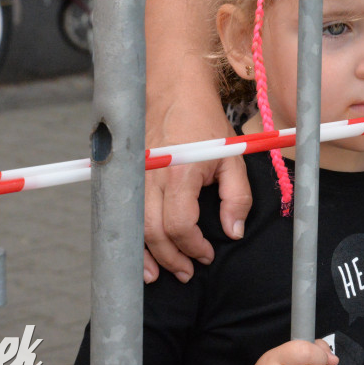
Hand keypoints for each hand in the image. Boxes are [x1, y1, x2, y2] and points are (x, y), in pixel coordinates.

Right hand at [143, 87, 251, 283]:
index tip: (207, 254)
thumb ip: (236, 197)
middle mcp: (151, 176)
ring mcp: (135, 175)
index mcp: (180, 172)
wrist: (175, 90)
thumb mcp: (232, 158)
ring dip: (148, 255)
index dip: (194, 246)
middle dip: (172, 258)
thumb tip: (233, 231)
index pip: (180, 225)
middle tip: (189, 271)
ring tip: (163, 274)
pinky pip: (127, 214)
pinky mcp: (127, 174)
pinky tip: (142, 255)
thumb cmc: (204, 122)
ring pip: (135, 227)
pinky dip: (132, 238)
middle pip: (154, 232)